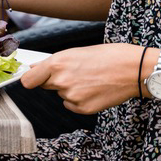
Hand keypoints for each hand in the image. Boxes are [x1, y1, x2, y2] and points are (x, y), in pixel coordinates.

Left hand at [21, 43, 145, 113]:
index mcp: (57, 63)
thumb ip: (52, 63)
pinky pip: (72, 105)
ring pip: (62, 95)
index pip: (28, 80)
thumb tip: (34, 67)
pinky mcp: (83, 108)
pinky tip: (94, 90)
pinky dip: (80, 100)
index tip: (32, 79)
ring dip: (70, 89)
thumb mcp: (75, 52)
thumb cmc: (106, 56)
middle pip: (45, 86)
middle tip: (75, 73)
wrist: (131, 69)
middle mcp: (61, 81)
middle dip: (54, 81)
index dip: (30, 79)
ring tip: (90, 79)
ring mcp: (72, 96)